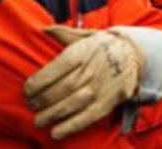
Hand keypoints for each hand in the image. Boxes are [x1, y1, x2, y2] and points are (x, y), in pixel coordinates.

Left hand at [24, 26, 144, 139]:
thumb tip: (43, 29)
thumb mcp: (86, 35)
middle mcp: (90, 70)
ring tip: (39, 121)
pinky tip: (56, 131)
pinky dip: (69, 126)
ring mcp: (100, 87)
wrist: (134, 54)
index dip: (37, 83)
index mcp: (82, 52)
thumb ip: (63, 33)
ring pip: (70, 105)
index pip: (54, 69)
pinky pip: (86, 117)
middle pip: (60, 89)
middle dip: (40, 101)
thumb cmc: (103, 46)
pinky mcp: (107, 102)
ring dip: (51, 115)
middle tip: (30, 105)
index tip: (27, 90)